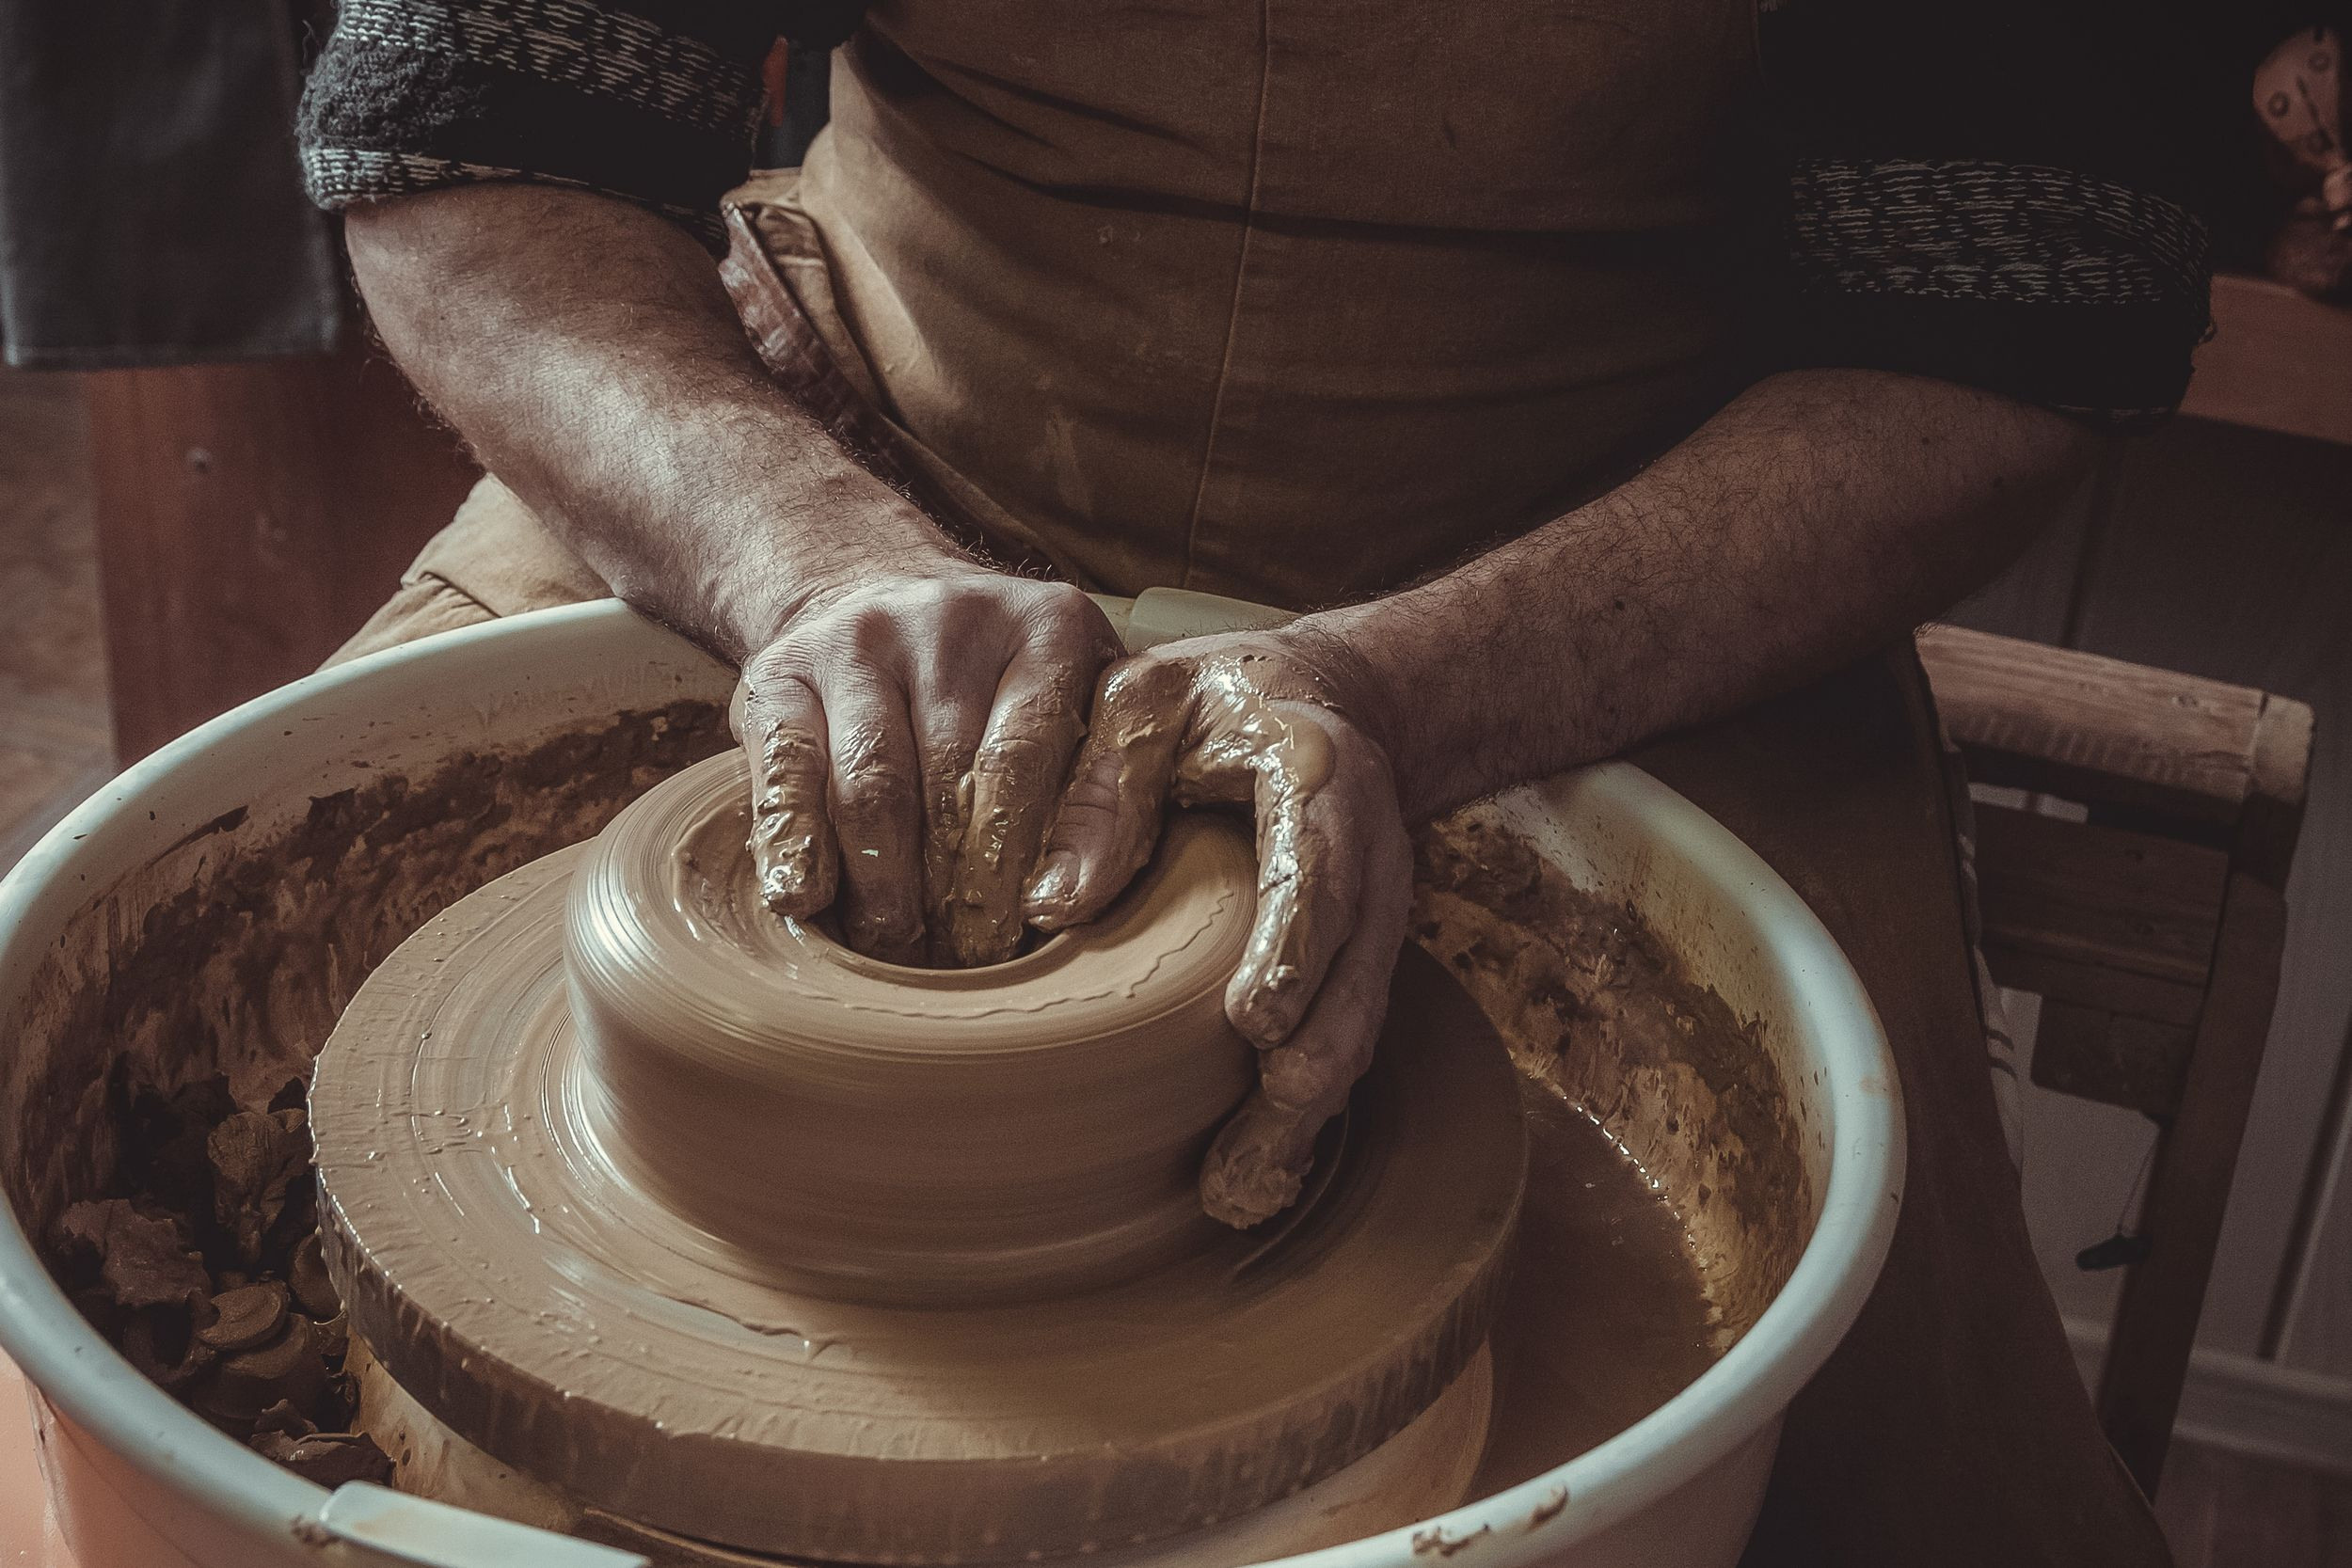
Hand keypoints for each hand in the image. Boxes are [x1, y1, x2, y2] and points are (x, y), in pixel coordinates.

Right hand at [737, 568, 1122, 966]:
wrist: (874, 593)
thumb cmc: (1002, 689)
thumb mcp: (1081, 707)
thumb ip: (1104, 792)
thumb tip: (1070, 900)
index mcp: (1051, 626)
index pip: (1041, 751)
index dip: (1042, 846)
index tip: (1042, 920)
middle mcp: (954, 620)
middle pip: (958, 779)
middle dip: (965, 889)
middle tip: (971, 961)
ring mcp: (862, 640)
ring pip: (875, 787)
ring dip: (887, 889)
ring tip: (901, 953)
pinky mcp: (783, 671)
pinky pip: (788, 773)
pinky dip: (795, 846)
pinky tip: (803, 903)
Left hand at [1022, 628, 1412, 1226]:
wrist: (1322, 702)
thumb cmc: (1210, 702)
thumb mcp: (1146, 703)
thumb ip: (1102, 786)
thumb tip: (1052, 904)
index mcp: (1318, 778)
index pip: (1321, 867)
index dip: (1297, 945)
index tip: (1253, 1021)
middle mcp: (1367, 859)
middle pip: (1357, 978)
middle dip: (1308, 1067)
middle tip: (1247, 1144)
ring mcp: (1371, 920)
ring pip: (1357, 1028)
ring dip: (1304, 1114)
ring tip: (1239, 1191)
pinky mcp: (1356, 963)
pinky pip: (1342, 1041)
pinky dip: (1305, 1113)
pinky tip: (1255, 1178)